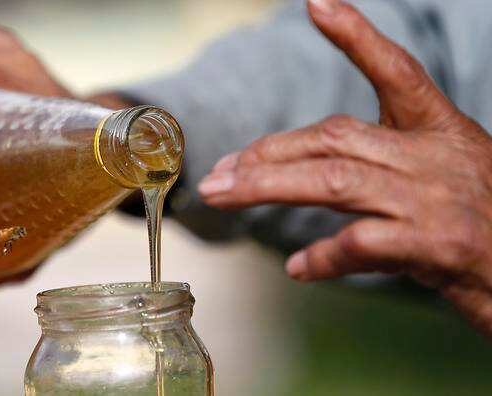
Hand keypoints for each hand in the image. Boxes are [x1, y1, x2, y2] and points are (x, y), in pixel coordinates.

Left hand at [199, 0, 491, 335]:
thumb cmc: (488, 227)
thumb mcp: (449, 176)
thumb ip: (390, 165)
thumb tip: (313, 173)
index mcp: (440, 132)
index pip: (398, 72)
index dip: (358, 36)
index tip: (317, 4)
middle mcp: (433, 158)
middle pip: (333, 137)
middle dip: (267, 152)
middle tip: (219, 172)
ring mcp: (433, 201)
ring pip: (333, 180)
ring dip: (269, 186)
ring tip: (223, 195)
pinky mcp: (437, 246)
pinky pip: (362, 241)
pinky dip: (323, 255)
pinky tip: (299, 267)